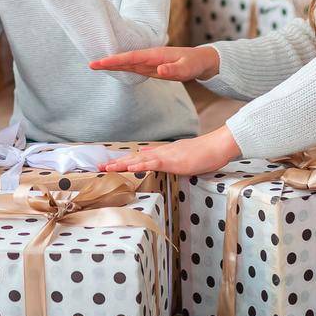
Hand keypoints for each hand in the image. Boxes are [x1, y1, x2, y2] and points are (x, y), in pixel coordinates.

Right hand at [89, 44, 218, 81]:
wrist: (201, 60)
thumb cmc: (194, 63)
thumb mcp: (187, 68)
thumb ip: (174, 69)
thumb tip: (158, 70)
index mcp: (156, 54)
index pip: (132, 58)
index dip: (116, 60)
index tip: (101, 62)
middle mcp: (150, 57)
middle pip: (126, 60)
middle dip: (109, 62)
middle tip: (91, 65)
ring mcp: (150, 62)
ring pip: (128, 64)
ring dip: (113, 65)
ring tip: (96, 66)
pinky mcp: (152, 68)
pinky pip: (134, 68)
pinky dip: (122, 68)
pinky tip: (113, 69)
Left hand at [98, 127, 240, 175]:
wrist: (217, 146)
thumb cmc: (204, 153)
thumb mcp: (182, 157)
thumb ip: (166, 157)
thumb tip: (151, 156)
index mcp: (163, 153)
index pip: (139, 157)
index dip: (123, 161)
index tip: (109, 165)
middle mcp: (161, 152)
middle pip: (134, 157)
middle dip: (116, 163)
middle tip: (99, 167)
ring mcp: (165, 156)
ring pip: (138, 160)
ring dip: (121, 164)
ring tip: (106, 168)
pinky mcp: (172, 161)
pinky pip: (152, 163)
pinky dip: (138, 165)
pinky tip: (128, 167)